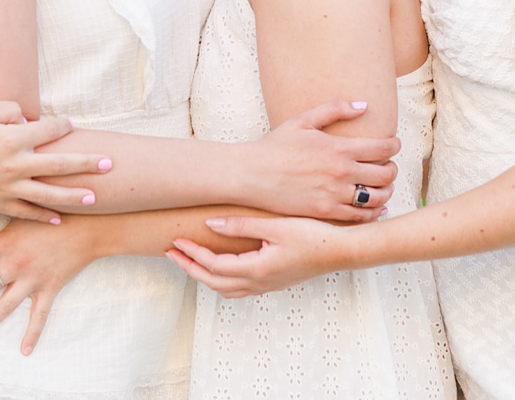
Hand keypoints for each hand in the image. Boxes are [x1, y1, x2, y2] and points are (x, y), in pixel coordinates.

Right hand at [0, 101, 109, 221]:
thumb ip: (8, 109)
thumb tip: (27, 119)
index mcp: (12, 139)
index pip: (48, 130)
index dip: (63, 125)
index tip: (71, 124)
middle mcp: (16, 165)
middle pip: (60, 164)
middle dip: (86, 164)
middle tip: (109, 164)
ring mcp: (9, 188)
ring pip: (49, 194)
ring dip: (74, 196)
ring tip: (94, 198)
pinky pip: (27, 212)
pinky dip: (43, 216)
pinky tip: (59, 219)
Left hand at [0, 216, 99, 354]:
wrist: (87, 224)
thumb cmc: (52, 211)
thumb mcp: (22, 210)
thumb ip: (1, 213)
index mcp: (4, 244)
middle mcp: (14, 265)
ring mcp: (31, 280)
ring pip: (4, 307)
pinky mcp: (49, 288)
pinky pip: (39, 315)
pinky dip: (32, 333)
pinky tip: (24, 351)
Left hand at [167, 214, 350, 297]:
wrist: (342, 250)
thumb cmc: (314, 235)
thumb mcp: (274, 226)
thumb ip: (241, 226)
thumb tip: (210, 225)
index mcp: (257, 269)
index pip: (213, 266)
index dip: (192, 254)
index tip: (176, 241)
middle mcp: (259, 283)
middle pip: (214, 282)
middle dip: (190, 268)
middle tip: (172, 253)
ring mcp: (267, 285)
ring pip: (226, 289)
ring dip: (204, 276)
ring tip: (190, 260)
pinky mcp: (274, 282)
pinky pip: (239, 289)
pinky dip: (222, 280)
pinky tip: (220, 267)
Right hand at [246, 101, 398, 221]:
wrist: (250, 174)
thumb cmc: (275, 146)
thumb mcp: (302, 121)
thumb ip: (334, 110)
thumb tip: (363, 105)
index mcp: (339, 147)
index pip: (383, 148)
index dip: (394, 146)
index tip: (392, 145)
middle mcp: (341, 172)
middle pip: (386, 174)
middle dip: (392, 169)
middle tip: (388, 166)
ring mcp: (335, 194)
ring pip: (378, 197)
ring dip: (386, 191)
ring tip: (382, 186)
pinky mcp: (326, 212)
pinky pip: (361, 216)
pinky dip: (373, 212)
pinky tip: (373, 206)